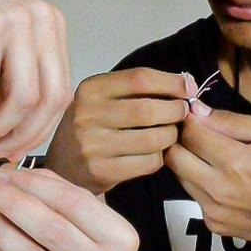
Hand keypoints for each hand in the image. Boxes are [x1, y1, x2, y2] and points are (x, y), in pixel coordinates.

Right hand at [0, 0, 71, 160]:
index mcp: (52, 27)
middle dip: (22, 135)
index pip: (61, 92)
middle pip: (49, 99)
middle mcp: (43, 20)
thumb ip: (16, 85)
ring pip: (22, 98)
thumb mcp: (0, 54)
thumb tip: (21, 138)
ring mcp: (17, 21)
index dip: (41, 129)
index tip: (17, 149)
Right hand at [45, 68, 195, 193]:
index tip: (188, 87)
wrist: (62, 163)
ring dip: (171, 135)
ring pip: (152, 139)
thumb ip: (139, 88)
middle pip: (147, 110)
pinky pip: (147, 163)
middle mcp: (86, 115)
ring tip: (170, 133)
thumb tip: (186, 83)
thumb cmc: (91, 126)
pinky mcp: (101, 171)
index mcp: (90, 90)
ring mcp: (92, 146)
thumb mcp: (103, 98)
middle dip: (175, 110)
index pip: (139, 79)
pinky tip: (156, 152)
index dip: (171, 82)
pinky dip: (160, 157)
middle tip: (182, 113)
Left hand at [165, 103, 250, 242]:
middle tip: (195, 134)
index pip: (191, 134)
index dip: (189, 121)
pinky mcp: (212, 223)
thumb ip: (231, 120)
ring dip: (188, 162)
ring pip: (179, 176)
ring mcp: (213, 210)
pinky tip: (221, 180)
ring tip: (210, 157)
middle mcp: (220, 189)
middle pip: (174, 157)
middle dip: (180, 140)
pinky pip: (193, 195)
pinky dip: (200, 184)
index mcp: (236, 163)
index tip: (194, 116)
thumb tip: (199, 111)